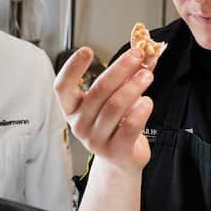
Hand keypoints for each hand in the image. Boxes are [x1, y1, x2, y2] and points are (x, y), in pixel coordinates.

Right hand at [54, 47, 153, 175]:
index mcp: (72, 109)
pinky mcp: (115, 151)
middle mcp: (79, 124)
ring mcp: (96, 140)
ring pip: (115, 106)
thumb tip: (144, 52)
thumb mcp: (114, 98)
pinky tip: (148, 101)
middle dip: (120, 69)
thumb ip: (126, 76)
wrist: (120, 160)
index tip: (87, 51)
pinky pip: (129, 127)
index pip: (62, 87)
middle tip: (137, 55)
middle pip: (98, 91)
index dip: (72, 68)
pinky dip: (140, 111)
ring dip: (134, 86)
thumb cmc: (115, 125)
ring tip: (147, 75)